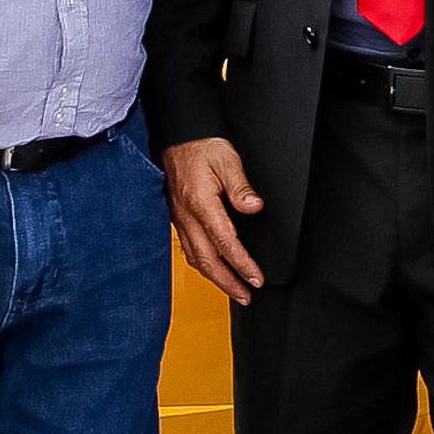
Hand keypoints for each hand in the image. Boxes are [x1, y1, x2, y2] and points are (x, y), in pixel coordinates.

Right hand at [160, 138, 266, 303]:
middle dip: (227, 283)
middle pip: (207, 260)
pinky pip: (188, 248)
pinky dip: (202, 264)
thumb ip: (240, 186)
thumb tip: (253, 207)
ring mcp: (179, 219)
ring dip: (215, 278)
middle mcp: (186, 217)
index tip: (255, 278)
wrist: (178, 137)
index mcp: (200, 204)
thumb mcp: (227, 159)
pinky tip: (212, 268)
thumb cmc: (202, 146)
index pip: (225, 243)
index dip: (241, 264)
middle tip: (246, 297)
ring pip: (196, 258)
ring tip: (232, 289)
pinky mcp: (177, 218)